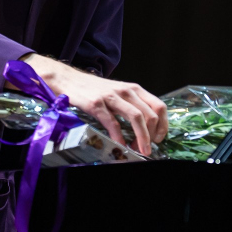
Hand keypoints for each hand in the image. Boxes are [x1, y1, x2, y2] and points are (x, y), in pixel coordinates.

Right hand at [17, 54, 167, 155]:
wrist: (69, 80)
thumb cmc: (94, 90)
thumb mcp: (118, 93)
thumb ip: (132, 105)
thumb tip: (146, 128)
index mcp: (134, 89)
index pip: (159, 106)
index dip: (162, 125)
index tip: (158, 139)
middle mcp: (126, 91)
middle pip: (150, 115)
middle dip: (152, 135)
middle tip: (147, 148)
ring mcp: (112, 97)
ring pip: (136, 118)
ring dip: (141, 137)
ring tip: (140, 150)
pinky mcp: (97, 104)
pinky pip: (113, 123)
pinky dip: (119, 137)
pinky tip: (121, 146)